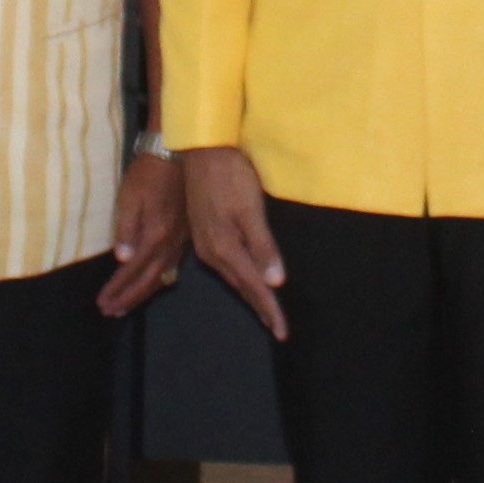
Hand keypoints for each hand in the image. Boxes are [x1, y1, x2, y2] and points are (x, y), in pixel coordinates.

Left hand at [97, 151, 187, 318]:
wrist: (178, 154)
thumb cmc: (148, 173)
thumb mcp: (129, 197)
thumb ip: (126, 230)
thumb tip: (122, 260)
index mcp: (155, 235)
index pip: (132, 271)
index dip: (117, 288)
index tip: (102, 302)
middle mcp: (171, 244)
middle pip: (149, 280)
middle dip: (129, 298)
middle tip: (111, 312)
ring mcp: (182, 241)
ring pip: (163, 276)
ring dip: (144, 293)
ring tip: (126, 305)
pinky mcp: (187, 236)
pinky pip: (174, 266)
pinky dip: (160, 280)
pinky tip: (153, 284)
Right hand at [181, 145, 288, 340]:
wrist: (201, 150)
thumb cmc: (231, 175)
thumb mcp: (251, 209)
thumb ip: (263, 246)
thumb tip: (275, 283)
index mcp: (225, 248)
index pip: (253, 287)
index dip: (269, 310)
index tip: (282, 333)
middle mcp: (212, 252)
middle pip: (241, 287)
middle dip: (260, 308)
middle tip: (277, 329)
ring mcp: (205, 243)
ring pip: (232, 278)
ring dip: (249, 295)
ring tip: (265, 310)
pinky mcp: (204, 233)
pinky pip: (225, 266)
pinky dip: (240, 279)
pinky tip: (245, 279)